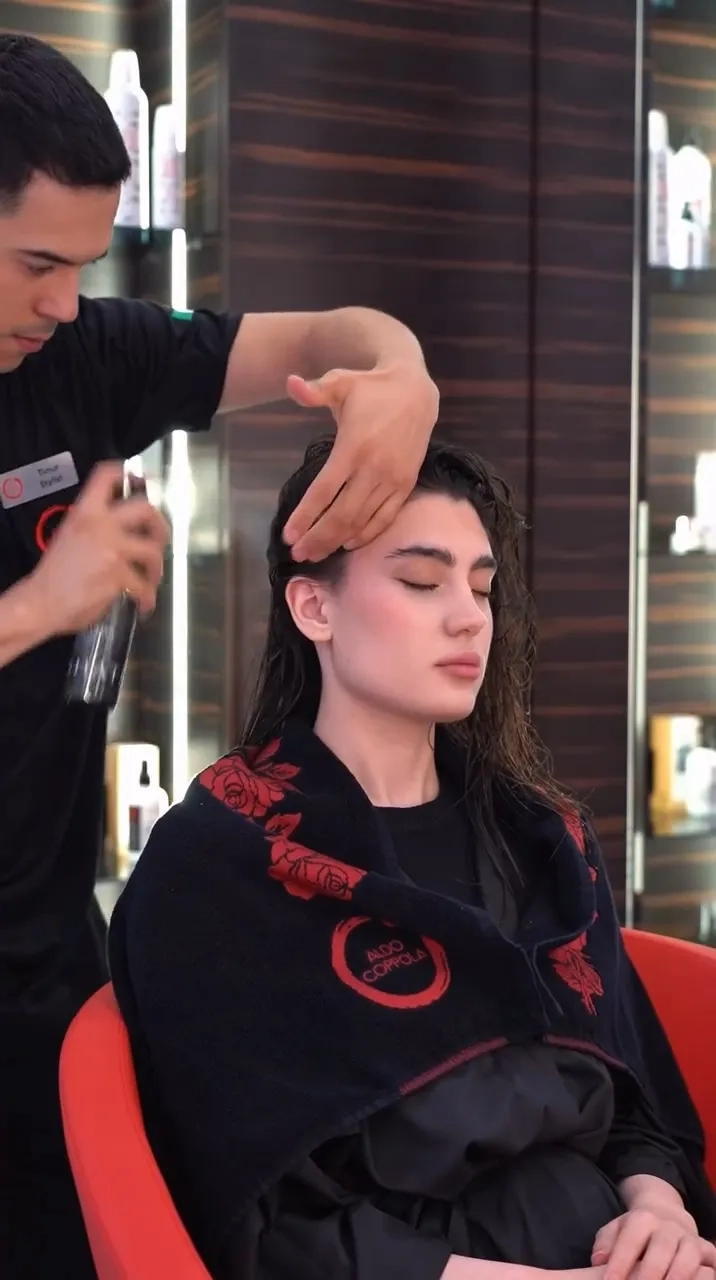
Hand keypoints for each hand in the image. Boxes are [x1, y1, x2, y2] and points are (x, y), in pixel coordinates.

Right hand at [26, 461, 169, 634]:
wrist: (41, 601)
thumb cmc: (54, 574)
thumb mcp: (70, 535)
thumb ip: (95, 526)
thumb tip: (122, 530)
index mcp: (85, 512)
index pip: (106, 476)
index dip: (127, 474)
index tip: (140, 481)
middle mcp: (100, 525)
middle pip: (145, 509)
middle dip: (160, 525)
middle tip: (158, 538)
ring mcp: (111, 549)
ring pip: (153, 551)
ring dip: (157, 568)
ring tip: (150, 579)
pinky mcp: (118, 575)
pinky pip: (144, 585)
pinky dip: (147, 597)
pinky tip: (143, 604)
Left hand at [282, 359, 438, 560]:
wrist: (417, 391)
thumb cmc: (372, 388)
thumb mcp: (341, 382)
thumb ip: (314, 390)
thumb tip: (290, 382)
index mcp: (353, 448)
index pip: (324, 492)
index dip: (305, 516)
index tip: (288, 535)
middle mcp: (373, 469)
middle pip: (341, 515)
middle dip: (317, 537)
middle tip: (297, 554)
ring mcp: (392, 480)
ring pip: (362, 521)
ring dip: (337, 540)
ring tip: (316, 553)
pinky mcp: (406, 485)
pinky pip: (385, 518)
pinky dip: (367, 534)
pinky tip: (348, 543)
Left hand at [592, 1203, 715, 1279]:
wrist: (667, 1215)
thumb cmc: (636, 1231)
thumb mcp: (617, 1230)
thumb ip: (606, 1243)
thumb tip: (598, 1261)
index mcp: (643, 1219)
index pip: (631, 1239)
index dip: (620, 1262)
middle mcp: (669, 1227)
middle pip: (662, 1247)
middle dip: (650, 1272)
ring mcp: (690, 1238)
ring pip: (689, 1255)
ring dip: (679, 1275)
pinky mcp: (706, 1250)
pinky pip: (711, 1261)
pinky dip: (708, 1273)